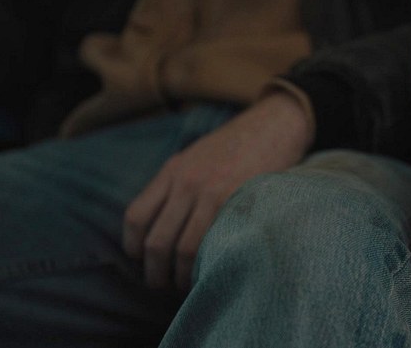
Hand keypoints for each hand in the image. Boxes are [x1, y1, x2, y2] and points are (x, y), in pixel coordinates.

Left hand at [123, 91, 312, 289]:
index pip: (135, 218)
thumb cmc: (240, 145)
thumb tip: (164, 224)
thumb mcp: (198, 156)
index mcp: (172, 170)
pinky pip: (210, 243)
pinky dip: (206, 265)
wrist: (275, 124)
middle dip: (155, 273)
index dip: (134, 249)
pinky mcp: (235, 200)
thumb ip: (178, 184)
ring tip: (189, 287)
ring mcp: (210, 192)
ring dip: (180, 276)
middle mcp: (185, 182)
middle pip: (155, 241)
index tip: (145, 262)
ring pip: (181, 249)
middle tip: (164, 285)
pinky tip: (212, 271)